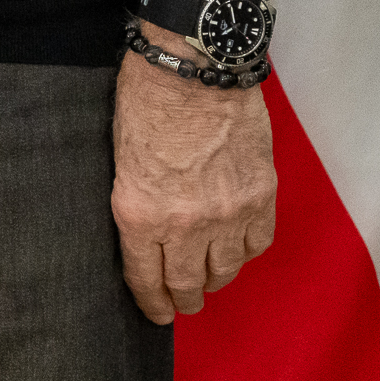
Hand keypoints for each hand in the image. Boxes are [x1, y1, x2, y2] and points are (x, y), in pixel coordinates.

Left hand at [111, 35, 275, 323]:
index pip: (145, 276)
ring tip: (209, 277)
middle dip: (184, 298)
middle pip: (188, 282)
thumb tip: (145, 236)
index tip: (156, 312)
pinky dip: (246, 250)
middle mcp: (185, 222)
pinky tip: (236, 247)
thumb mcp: (118, 159)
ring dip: (216, 277)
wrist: (192, 67)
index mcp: (139, 212)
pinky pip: (258, 243)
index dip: (151, 301)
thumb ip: (135, 204)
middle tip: (183, 302)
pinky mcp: (261, 196)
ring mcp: (228, 212)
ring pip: (226, 269)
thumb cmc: (144, 101)